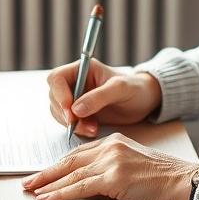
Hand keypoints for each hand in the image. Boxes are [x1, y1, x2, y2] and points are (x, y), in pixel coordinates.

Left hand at [22, 132, 197, 199]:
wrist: (182, 182)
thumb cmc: (162, 178)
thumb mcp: (132, 164)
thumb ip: (111, 166)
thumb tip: (89, 182)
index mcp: (113, 141)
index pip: (78, 154)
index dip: (58, 166)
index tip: (43, 174)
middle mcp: (109, 147)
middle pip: (69, 161)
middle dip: (45, 173)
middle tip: (27, 183)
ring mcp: (112, 161)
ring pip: (71, 174)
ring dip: (48, 185)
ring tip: (32, 193)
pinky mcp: (114, 178)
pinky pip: (80, 187)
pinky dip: (60, 194)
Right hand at [46, 57, 161, 137]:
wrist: (144, 101)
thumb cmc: (135, 89)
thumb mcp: (120, 89)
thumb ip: (99, 97)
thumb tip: (76, 109)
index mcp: (82, 69)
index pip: (57, 78)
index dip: (59, 95)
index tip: (71, 111)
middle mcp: (75, 83)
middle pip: (54, 97)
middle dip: (65, 113)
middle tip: (81, 124)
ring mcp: (76, 99)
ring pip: (59, 112)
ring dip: (72, 124)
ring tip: (93, 128)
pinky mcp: (80, 114)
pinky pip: (68, 123)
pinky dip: (78, 129)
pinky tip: (93, 129)